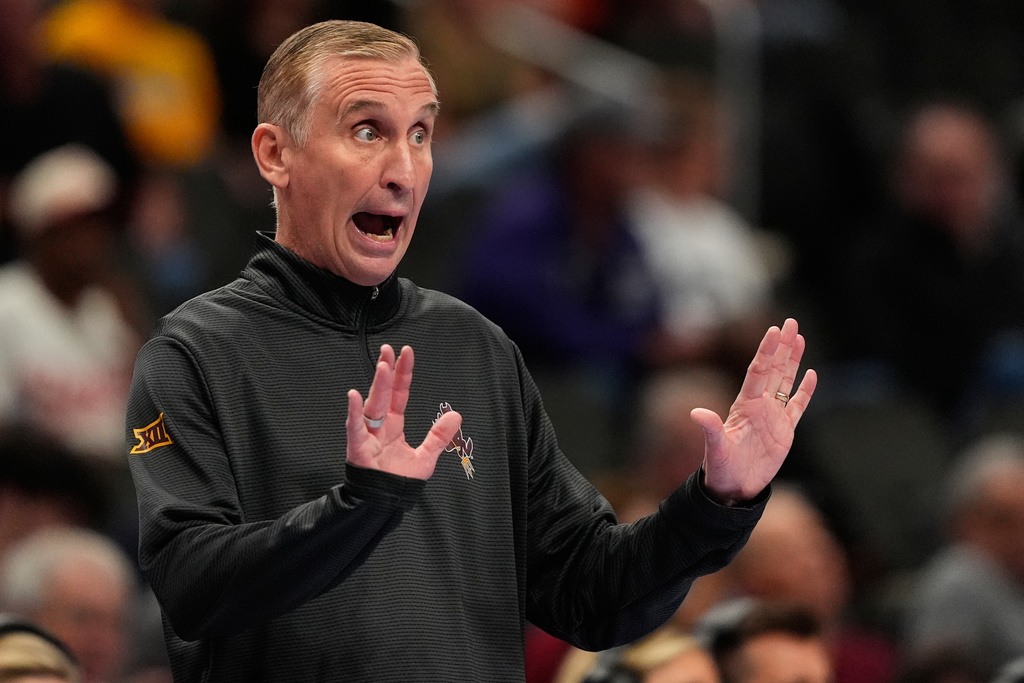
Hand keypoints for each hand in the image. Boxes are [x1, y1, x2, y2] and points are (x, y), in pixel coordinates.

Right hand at [346, 344, 461, 479]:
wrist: (384, 504)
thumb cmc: (399, 481)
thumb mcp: (426, 457)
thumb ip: (439, 436)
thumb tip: (456, 414)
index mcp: (393, 425)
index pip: (399, 393)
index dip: (403, 373)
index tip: (406, 353)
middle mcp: (379, 426)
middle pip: (383, 393)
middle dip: (386, 372)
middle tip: (389, 350)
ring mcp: (367, 436)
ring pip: (372, 406)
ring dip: (377, 386)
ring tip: (383, 367)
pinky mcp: (357, 449)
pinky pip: (354, 428)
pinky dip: (354, 413)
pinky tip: (354, 395)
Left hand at [690, 318, 816, 504]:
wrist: (733, 488)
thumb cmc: (721, 468)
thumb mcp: (716, 449)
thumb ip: (711, 429)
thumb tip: (696, 412)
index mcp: (745, 406)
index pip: (758, 371)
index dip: (766, 351)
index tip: (774, 330)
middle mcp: (760, 406)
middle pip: (774, 369)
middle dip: (782, 346)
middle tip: (791, 322)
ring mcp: (773, 417)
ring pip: (786, 381)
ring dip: (793, 361)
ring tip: (799, 338)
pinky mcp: (785, 431)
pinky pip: (797, 406)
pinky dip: (805, 391)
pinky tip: (811, 374)